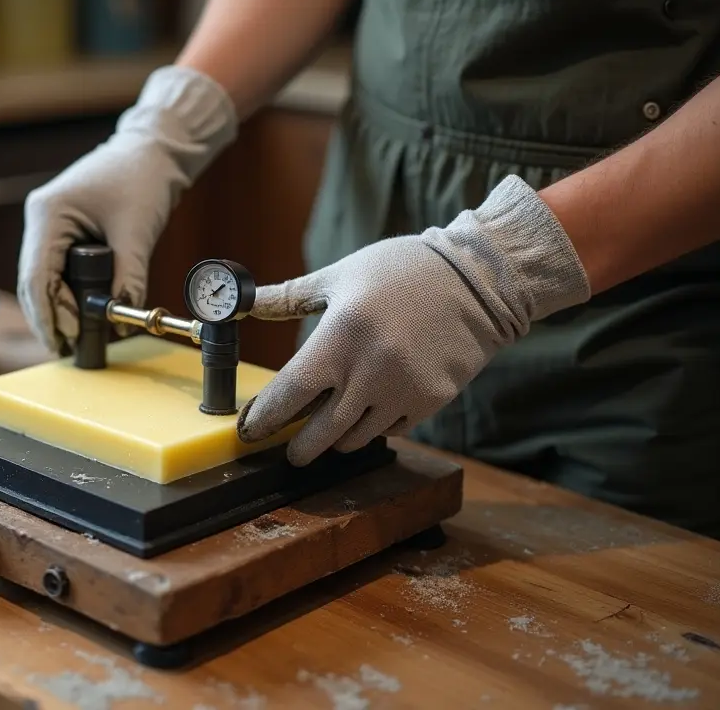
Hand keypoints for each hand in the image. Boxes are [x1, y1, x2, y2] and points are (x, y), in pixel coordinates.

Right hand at [17, 66, 236, 353]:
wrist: (154, 148)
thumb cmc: (143, 177)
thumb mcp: (137, 232)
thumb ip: (129, 278)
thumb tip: (123, 320)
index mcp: (49, 213)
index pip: (36, 276)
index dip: (48, 314)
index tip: (63, 342)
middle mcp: (41, 219)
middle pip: (33, 282)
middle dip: (49, 318)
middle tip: (67, 350)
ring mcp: (49, 224)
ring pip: (43, 278)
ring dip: (57, 309)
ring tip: (74, 340)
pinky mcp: (63, 230)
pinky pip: (58, 269)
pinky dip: (67, 294)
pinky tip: (80, 315)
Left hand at [237, 175, 591, 464]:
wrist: (477, 279)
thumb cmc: (400, 270)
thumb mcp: (338, 276)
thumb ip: (287, 298)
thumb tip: (241, 303)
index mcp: (339, 337)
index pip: (289, 394)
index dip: (265, 418)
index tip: (250, 430)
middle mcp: (369, 372)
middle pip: (318, 433)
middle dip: (298, 447)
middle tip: (287, 448)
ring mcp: (402, 391)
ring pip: (354, 438)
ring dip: (335, 439)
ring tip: (325, 431)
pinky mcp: (430, 401)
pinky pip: (390, 429)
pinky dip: (372, 427)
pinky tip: (367, 411)